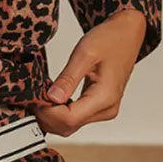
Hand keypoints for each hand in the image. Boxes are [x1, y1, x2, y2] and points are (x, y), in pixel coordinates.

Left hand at [32, 9, 146, 135]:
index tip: (35, 98)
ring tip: (43, 95)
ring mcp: (104, 111)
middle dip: (47, 115)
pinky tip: (53, 98)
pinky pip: (75, 118)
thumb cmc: (110, 40)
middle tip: (35, 96)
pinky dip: (60, 112)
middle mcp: (106, 109)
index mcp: (104, 97)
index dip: (47, 112)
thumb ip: (68, 78)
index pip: (68, 119)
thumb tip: (51, 98)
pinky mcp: (100, 108)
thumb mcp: (84, 53)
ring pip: (70, 126)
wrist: (126, 35)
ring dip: (52, 115)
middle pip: (68, 126)